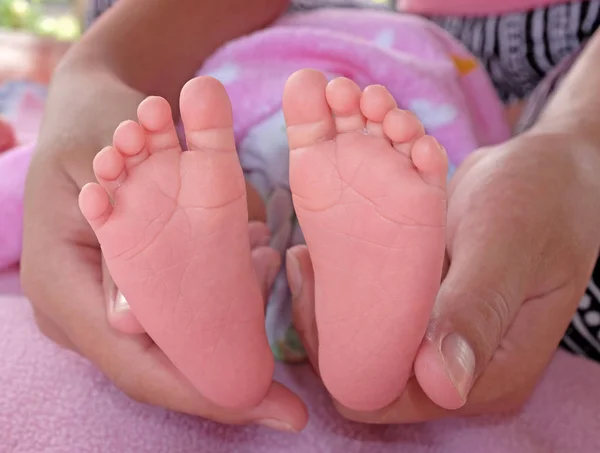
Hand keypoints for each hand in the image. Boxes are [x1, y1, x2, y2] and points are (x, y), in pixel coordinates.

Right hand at [20, 147, 306, 431]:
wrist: (93, 104)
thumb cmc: (93, 123)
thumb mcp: (100, 162)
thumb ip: (114, 238)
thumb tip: (129, 328)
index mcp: (63, 289)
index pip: (137, 368)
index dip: (204, 395)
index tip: (269, 407)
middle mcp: (82, 309)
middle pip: (165, 364)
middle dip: (231, 366)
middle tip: (291, 391)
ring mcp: (107, 298)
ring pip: (181, 333)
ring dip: (235, 317)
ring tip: (275, 266)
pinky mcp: (130, 279)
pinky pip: (184, 301)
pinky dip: (227, 288)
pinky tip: (261, 256)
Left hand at [289, 131, 599, 421]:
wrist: (547, 170)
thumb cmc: (541, 200)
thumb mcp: (508, 246)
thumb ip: (477, 311)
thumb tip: (445, 384)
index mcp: (488, 371)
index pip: (387, 395)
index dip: (342, 357)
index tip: (316, 294)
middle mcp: (458, 364)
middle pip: (367, 370)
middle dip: (325, 326)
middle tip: (304, 265)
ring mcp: (439, 334)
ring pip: (363, 340)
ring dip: (328, 303)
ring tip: (308, 254)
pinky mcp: (425, 306)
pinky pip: (373, 310)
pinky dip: (344, 285)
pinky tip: (326, 248)